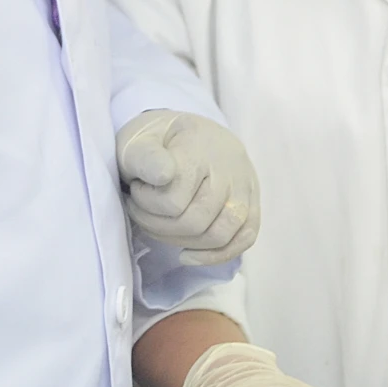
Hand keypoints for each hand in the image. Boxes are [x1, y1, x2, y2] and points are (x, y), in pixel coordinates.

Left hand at [117, 110, 259, 264]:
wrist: (189, 132)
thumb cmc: (158, 140)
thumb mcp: (139, 140)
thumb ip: (144, 156)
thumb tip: (164, 176)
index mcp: (199, 148)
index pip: (174, 198)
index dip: (145, 203)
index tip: (135, 188)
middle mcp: (229, 168)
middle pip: (196, 221)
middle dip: (159, 225)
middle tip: (141, 211)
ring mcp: (245, 187)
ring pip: (220, 234)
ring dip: (182, 241)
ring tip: (160, 227)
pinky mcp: (253, 203)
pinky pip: (245, 238)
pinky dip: (215, 255)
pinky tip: (187, 254)